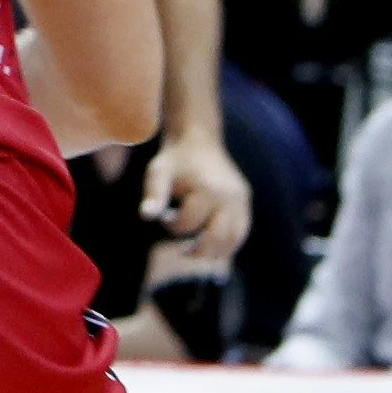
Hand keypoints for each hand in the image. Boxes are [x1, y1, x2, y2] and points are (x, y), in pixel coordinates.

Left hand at [143, 137, 251, 264]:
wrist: (198, 140)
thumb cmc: (174, 160)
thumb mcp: (158, 173)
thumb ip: (154, 195)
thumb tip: (146, 216)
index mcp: (207, 190)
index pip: (189, 223)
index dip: (171, 224)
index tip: (164, 216)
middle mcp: (229, 196)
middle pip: (218, 237)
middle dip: (198, 250)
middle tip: (182, 251)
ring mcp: (240, 198)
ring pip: (234, 238)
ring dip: (215, 251)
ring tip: (195, 250)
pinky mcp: (245, 199)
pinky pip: (242, 230)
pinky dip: (228, 243)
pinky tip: (210, 247)